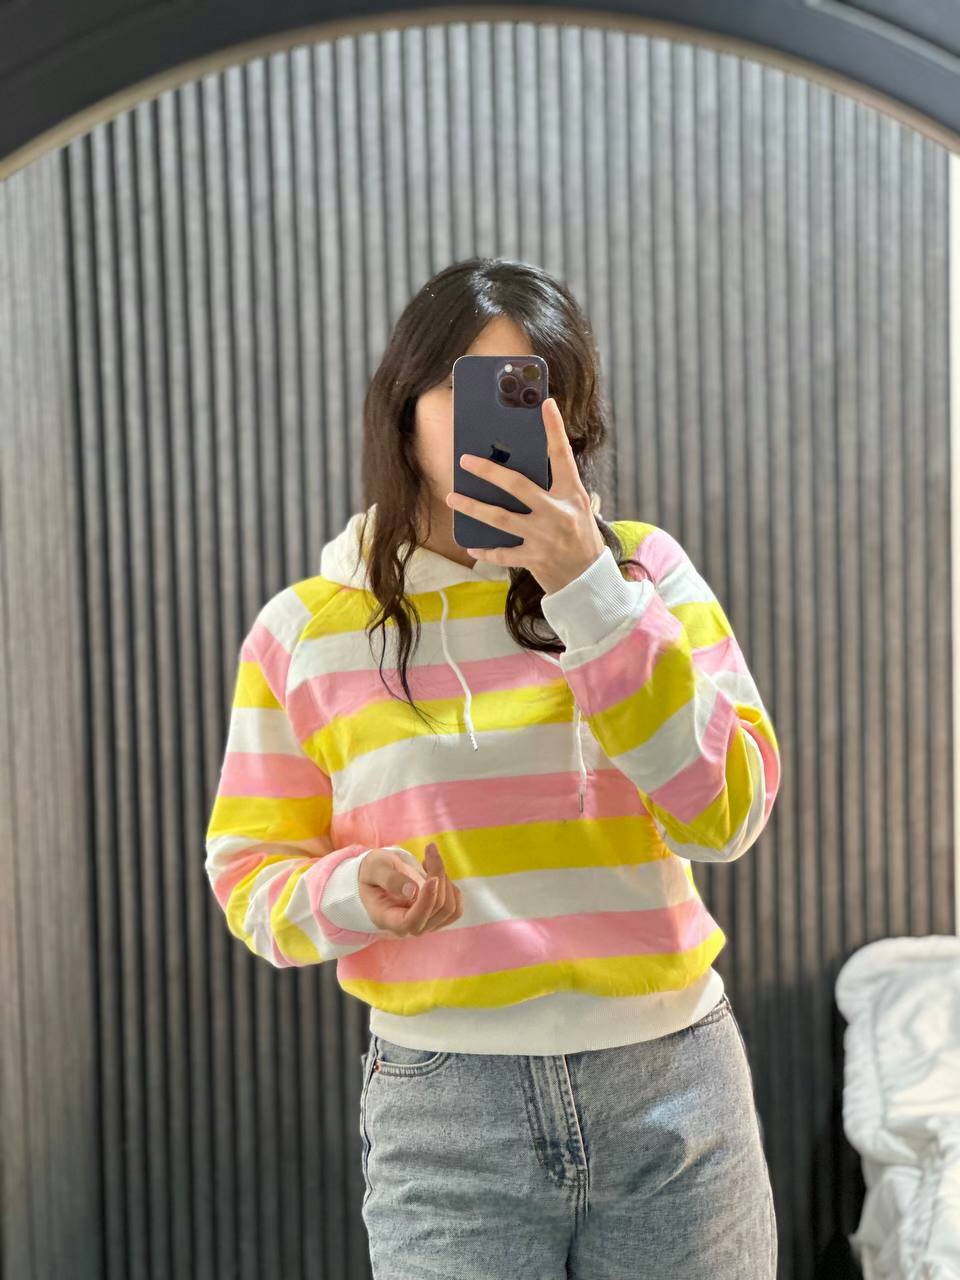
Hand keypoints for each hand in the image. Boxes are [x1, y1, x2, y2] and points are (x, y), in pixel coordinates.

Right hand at [358, 841, 463, 937]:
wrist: (378, 876)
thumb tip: (412, 891)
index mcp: (387, 919)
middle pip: (436, 909)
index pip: (412, 922)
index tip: (432, 877)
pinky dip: (451, 887)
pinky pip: (456, 908)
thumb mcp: (376, 868)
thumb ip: (390, 879)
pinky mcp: (437, 919)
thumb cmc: (374, 871)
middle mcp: (408, 928)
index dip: (426, 902)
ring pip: (450, 908)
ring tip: (430, 860)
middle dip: (438, 875)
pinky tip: (435, 874)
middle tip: (429, 849)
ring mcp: (425, 925)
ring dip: (445, 879)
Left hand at [445, 396, 605, 594]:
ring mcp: (544, 537)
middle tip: (465, 460)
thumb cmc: (579, 536)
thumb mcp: (575, 507)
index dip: (554, 429)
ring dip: (473, 507)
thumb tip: (516, 468)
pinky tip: (471, 545)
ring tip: (452, 497)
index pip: (562, 455)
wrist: (589, 579)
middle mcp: (557, 513)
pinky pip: (502, 553)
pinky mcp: (534, 559)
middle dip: (488, 471)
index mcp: (571, 494)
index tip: (545, 403)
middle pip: (517, 486)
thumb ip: (552, 489)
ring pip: (500, 518)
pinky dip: (485, 550)